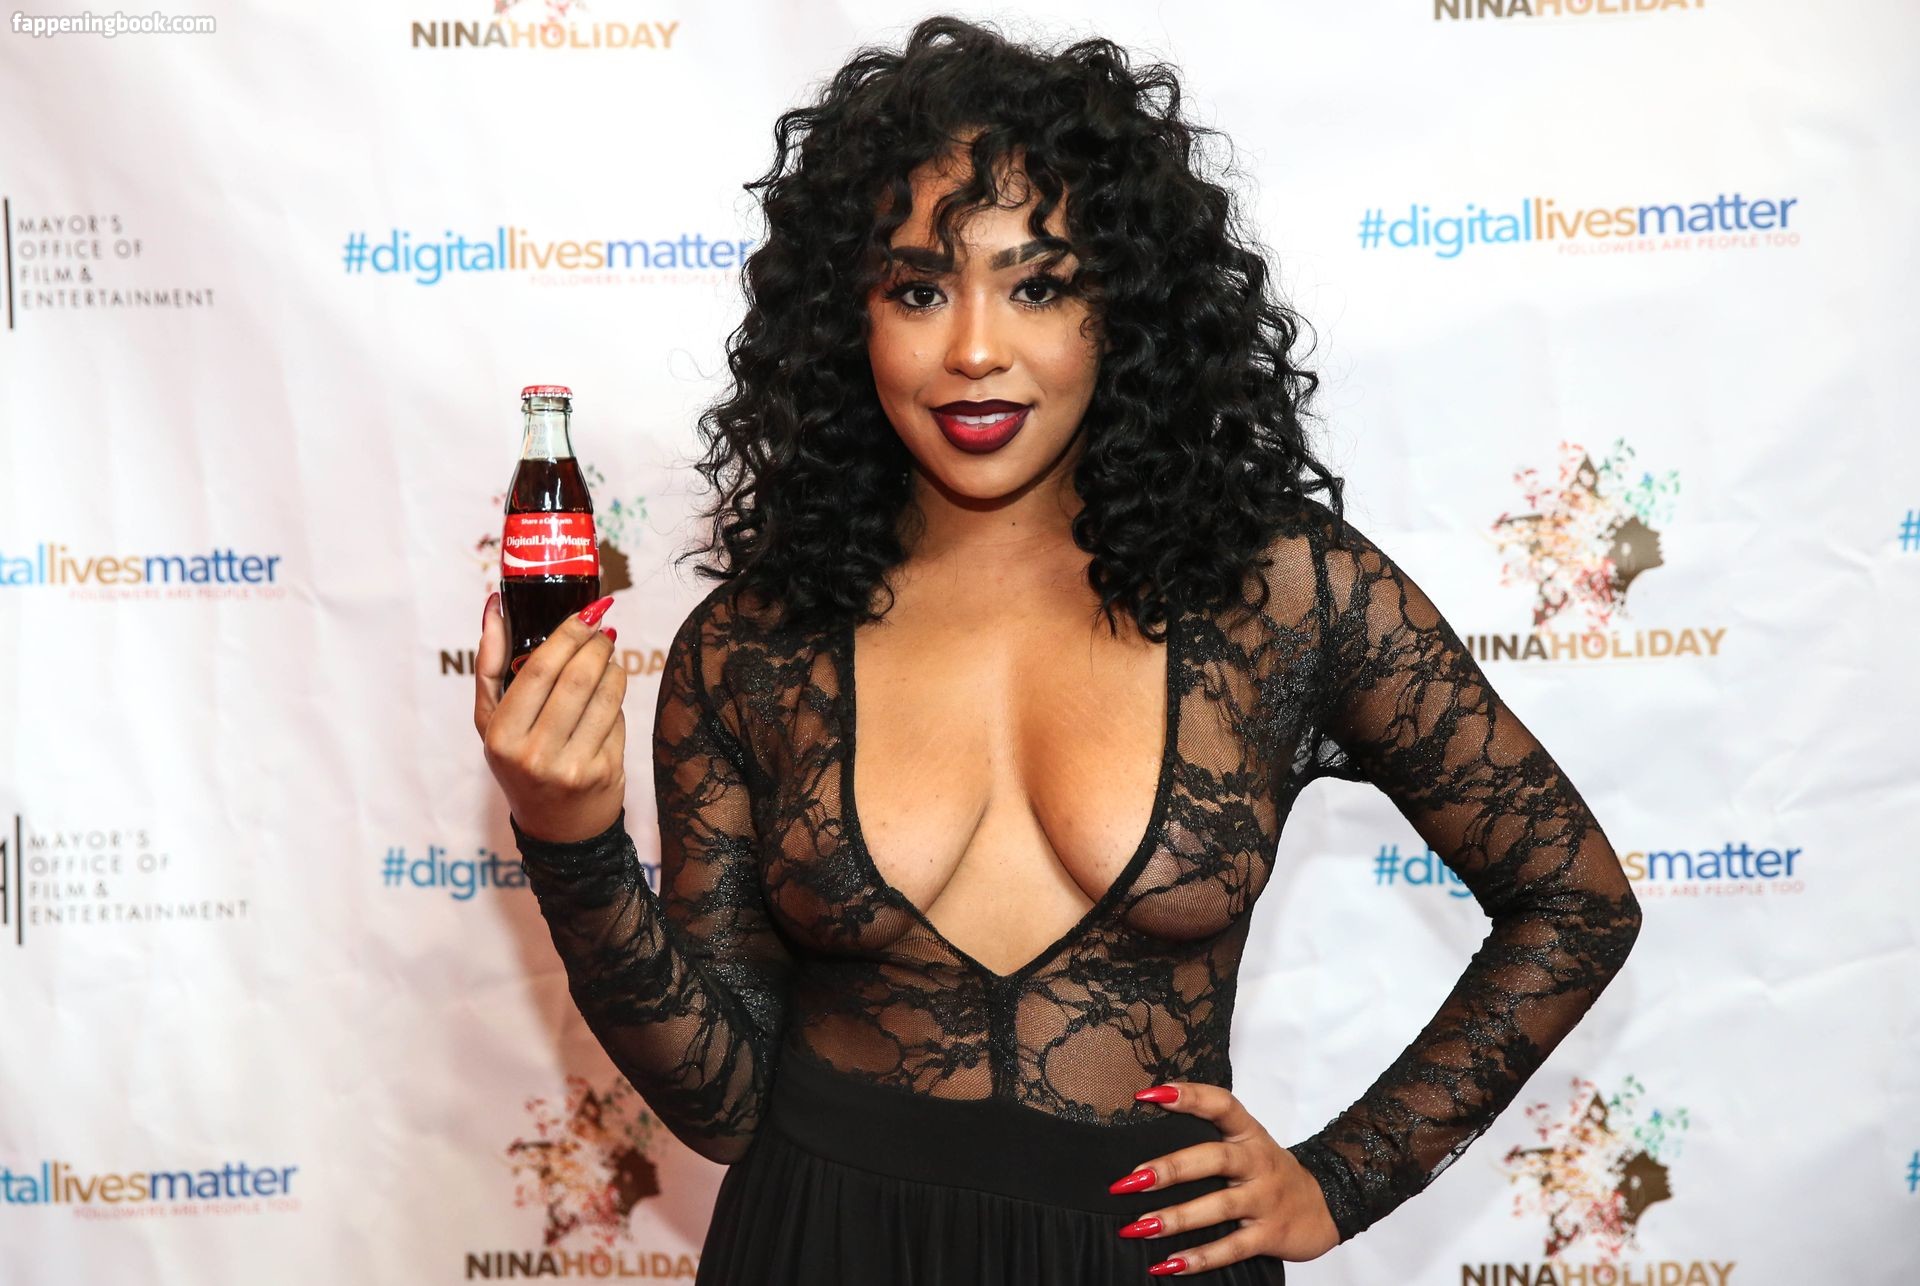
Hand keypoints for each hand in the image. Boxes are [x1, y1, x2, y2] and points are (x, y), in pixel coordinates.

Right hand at [474, 591, 628, 842]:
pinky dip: (618, 698)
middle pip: (578, 677)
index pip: (540, 668)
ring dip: (614, 667)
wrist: (557, 828)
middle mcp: (535, 753)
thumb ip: (491, 664)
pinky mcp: (604, 772)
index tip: (587, 611)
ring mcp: (572, 765)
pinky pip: (619, 719)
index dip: (569, 633)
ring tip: (608, 659)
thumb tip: (495, 605)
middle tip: (603, 631)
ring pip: (606, 695)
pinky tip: (610, 694)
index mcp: (501, 735)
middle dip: (597, 644)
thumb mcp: (492, 721)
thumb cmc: (519, 762)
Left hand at [1110, 1081, 1340, 1271]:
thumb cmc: (1270, 1171)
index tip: (1146, 1096)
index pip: (1221, 1104)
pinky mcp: (1270, 1235)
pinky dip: (1199, 1258)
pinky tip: (1167, 1265)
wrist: (1326, 1205)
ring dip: (1176, 1218)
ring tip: (1138, 1227)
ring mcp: (1265, 1199)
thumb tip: (1145, 1136)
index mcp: (1249, 1133)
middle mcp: (1258, 1162)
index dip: (1188, 1097)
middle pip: (1215, 1159)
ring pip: (1220, 1207)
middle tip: (1131, 1180)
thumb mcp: (1247, 1143)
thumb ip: (1208, 1136)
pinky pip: (1232, 1248)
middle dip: (1170, 1169)